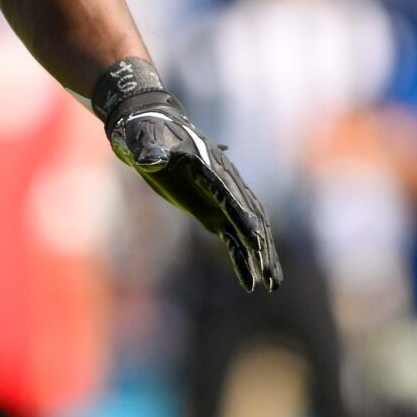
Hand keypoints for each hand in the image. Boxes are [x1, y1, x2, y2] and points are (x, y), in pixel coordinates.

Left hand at [93, 59, 281, 291]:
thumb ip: (149, 149)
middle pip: (250, 215)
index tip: (256, 238)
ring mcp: (220, 198)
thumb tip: (149, 159)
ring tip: (272, 285)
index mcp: (209, 166)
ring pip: (248, 229)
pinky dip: (241, 258)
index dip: (242, 215)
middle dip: (262, 245)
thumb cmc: (145, 132)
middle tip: (271, 276)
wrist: (148, 131)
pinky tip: (249, 283)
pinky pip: (232, 237)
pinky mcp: (212, 211)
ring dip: (261, 256)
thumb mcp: (143, 139)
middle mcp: (222, 182)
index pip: (229, 193)